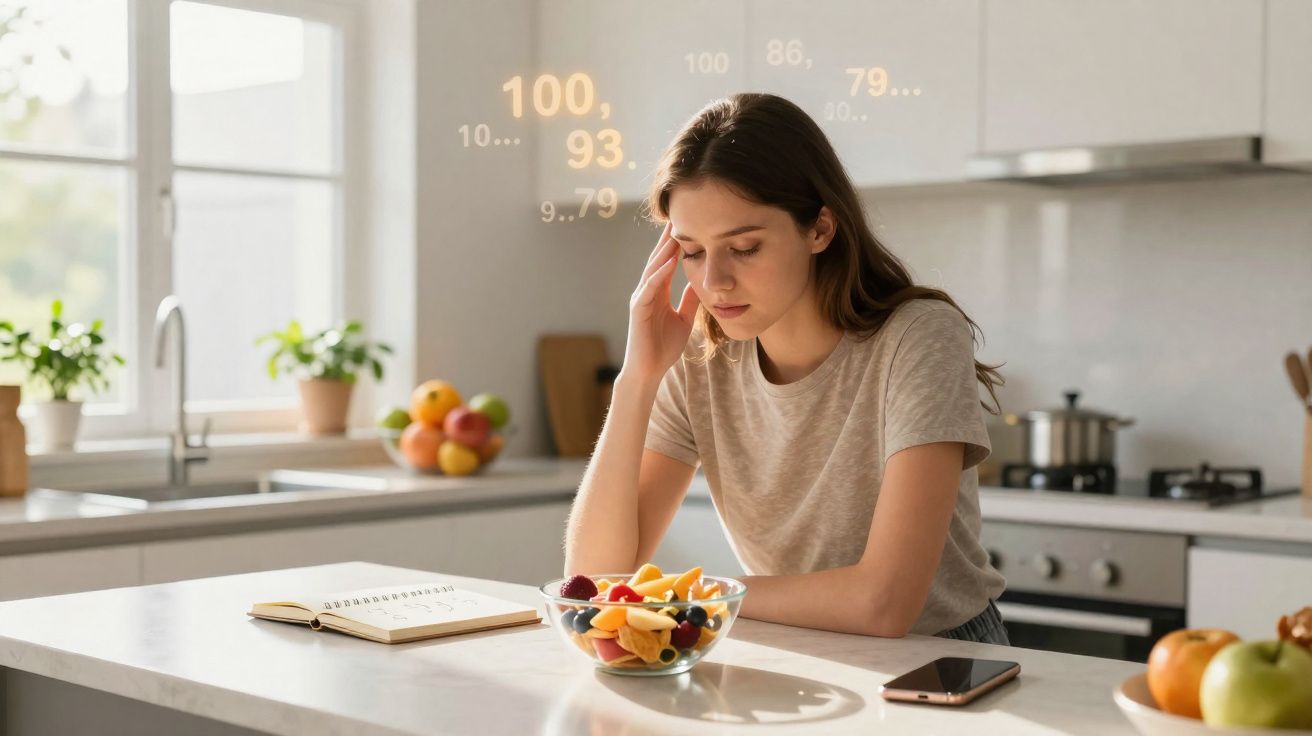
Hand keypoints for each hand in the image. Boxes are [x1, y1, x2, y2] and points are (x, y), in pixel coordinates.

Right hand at [622, 221, 700, 384]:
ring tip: (674, 232)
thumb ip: (690, 301)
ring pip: (653, 269)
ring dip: (664, 251)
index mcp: (658, 293)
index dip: (676, 244)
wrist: (649, 371)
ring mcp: (641, 299)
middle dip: (667, 239)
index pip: (667, 262)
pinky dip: (659, 274)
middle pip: (658, 259)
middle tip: (677, 216)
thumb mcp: (684, 319)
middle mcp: (648, 291)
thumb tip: (701, 284)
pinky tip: (669, 262)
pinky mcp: (639, 310)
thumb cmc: (664, 348)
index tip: (687, 225)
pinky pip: (650, 288)